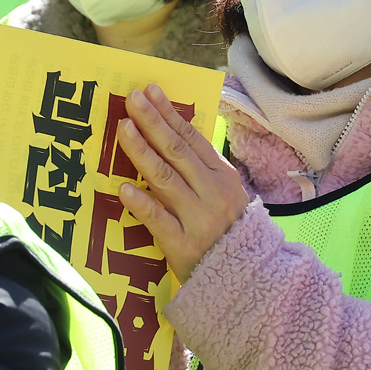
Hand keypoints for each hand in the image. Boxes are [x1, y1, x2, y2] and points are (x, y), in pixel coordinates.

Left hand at [114, 85, 249, 283]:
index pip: (192, 137)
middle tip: (132, 99)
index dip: (169, 113)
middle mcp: (211, 193)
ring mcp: (197, 218)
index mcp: (222, 176)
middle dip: (152, 122)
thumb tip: (173, 135)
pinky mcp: (182, 245)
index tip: (150, 92)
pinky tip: (123, 188)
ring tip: (123, 129)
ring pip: (165, 178)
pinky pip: (158, 220)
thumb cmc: (229, 231)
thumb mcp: (225, 194)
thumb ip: (202, 168)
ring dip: (142, 151)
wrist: (247, 278)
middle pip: (176, 151)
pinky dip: (141, 203)